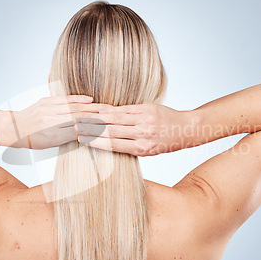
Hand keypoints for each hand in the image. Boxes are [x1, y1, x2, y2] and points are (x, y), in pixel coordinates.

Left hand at [10, 95, 110, 148]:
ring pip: (75, 107)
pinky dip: (79, 99)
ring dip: (92, 107)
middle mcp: (51, 122)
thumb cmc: (32, 140)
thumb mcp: (50, 145)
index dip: (95, 129)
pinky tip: (90, 99)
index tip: (109, 128)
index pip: (79, 130)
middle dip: (98, 117)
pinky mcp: (46, 101)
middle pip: (80, 118)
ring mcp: (48, 110)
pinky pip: (65, 99)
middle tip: (113, 116)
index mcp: (53, 135)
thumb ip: (67, 139)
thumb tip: (86, 135)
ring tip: (106, 108)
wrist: (13, 128)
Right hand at [74, 103, 194, 155]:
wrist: (185, 129)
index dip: (94, 142)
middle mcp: (143, 134)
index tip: (81, 140)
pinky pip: (125, 108)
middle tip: (76, 127)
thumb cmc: (165, 143)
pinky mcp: (147, 108)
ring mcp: (145, 120)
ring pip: (116, 117)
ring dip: (98, 118)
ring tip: (84, 117)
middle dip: (91, 129)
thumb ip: (128, 146)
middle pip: (110, 130)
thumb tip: (106, 142)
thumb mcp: (148, 151)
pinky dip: (112, 109)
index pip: (112, 144)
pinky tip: (101, 110)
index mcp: (142, 148)